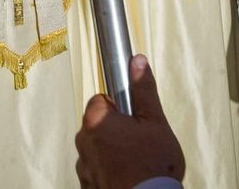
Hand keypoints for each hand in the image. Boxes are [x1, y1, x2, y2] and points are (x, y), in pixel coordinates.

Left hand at [75, 55, 183, 188]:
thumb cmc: (152, 166)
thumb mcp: (155, 122)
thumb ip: (143, 91)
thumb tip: (137, 62)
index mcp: (96, 121)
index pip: (101, 100)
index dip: (121, 109)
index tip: (134, 120)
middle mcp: (83, 142)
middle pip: (98, 125)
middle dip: (116, 130)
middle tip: (139, 142)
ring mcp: (84, 166)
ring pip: (97, 149)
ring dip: (111, 152)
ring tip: (136, 163)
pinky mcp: (87, 185)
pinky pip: (96, 169)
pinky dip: (108, 171)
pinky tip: (127, 176)